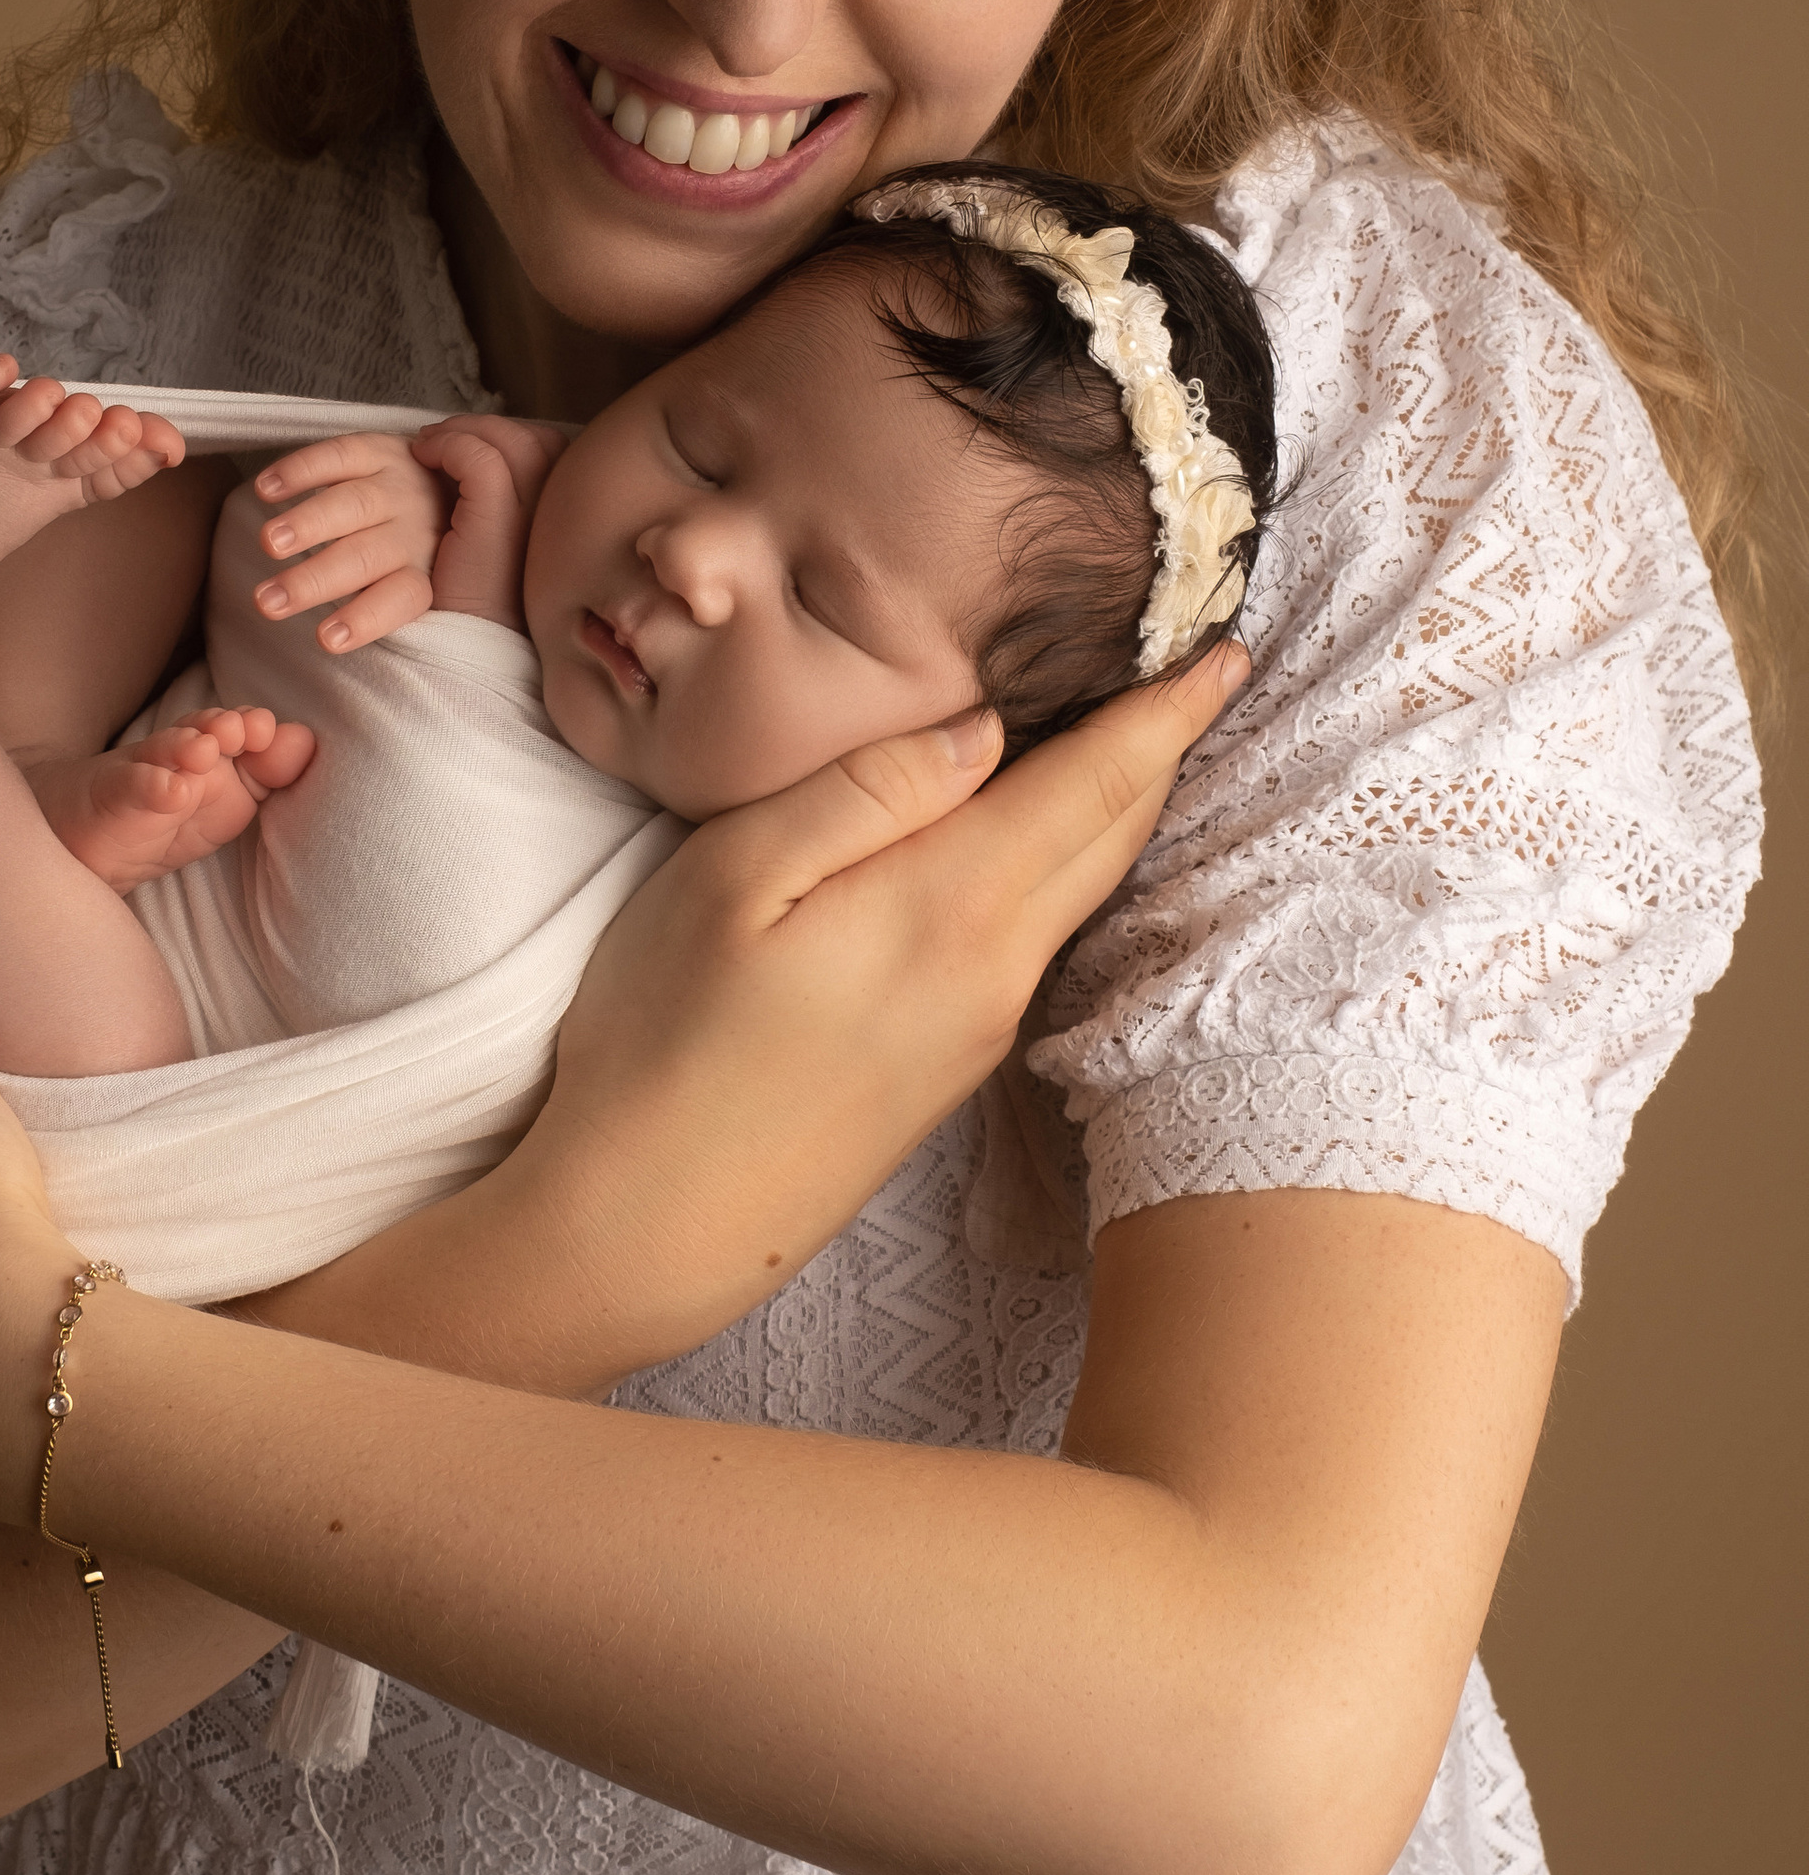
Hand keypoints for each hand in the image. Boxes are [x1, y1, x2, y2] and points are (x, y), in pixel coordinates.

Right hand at [248, 431, 448, 648]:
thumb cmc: (412, 553)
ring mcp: (399, 485)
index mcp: (425, 572)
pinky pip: (340, 455)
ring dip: (307, 524)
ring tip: (269, 544)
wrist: (451, 483)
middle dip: (314, 580)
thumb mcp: (415, 585)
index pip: (400, 599)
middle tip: (268, 601)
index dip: (364, 619)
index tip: (325, 640)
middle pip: (365, 557)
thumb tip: (330, 643)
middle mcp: (415, 530)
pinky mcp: (379, 448)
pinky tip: (265, 490)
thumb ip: (380, 607)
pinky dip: (301, 470)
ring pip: (352, 505)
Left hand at [409, 415, 571, 621]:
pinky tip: (422, 457)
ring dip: (461, 432)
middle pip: (533, 438)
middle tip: (439, 439)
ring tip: (427, 447)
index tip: (465, 446)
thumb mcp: (504, 543)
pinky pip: (478, 457)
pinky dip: (447, 446)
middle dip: (482, 428)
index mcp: (567, 517)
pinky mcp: (500, 516)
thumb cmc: (480, 596)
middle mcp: (561, 511)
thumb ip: (508, 504)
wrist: (469, 644)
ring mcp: (536, 512)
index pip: (549, 449)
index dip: (504, 437)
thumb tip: (478, 457)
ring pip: (507, 439)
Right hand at [507, 640, 1251, 1368]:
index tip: (1224, 651)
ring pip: (1082, 889)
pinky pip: (1040, 935)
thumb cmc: (662, 1039)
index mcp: (949, 907)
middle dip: (1161, 746)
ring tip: (1130, 730)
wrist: (649, 1224)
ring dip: (1118, 806)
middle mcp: (995, 970)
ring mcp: (983, 1025)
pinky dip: (1065, 863)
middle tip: (1196, 668)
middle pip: (1112, 836)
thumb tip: (982, 731)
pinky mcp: (955, 1062)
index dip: (1165, 711)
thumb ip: (865, 792)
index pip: (1095, 785)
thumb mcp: (732, 878)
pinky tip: (1034, 835)